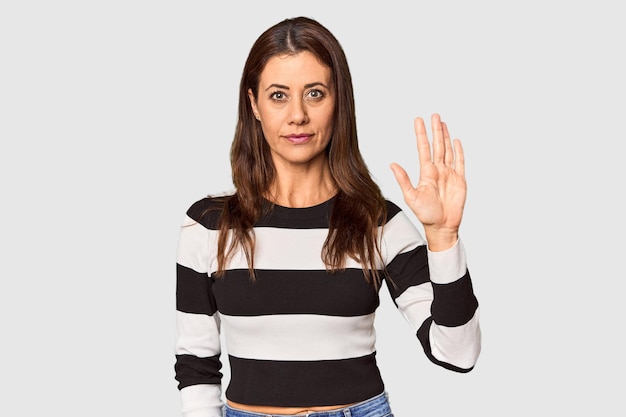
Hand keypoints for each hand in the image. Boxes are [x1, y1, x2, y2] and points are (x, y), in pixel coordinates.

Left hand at [390, 114, 465, 249]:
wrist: (441, 226)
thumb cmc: (425, 214)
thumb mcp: (411, 196)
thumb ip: (403, 179)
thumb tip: (392, 164)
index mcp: (426, 172)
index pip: (423, 148)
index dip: (421, 134)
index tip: (418, 120)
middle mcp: (438, 170)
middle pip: (437, 145)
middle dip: (435, 130)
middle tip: (434, 115)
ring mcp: (449, 174)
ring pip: (448, 150)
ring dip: (446, 137)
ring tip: (443, 123)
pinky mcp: (460, 180)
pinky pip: (460, 162)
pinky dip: (459, 151)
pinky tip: (456, 141)